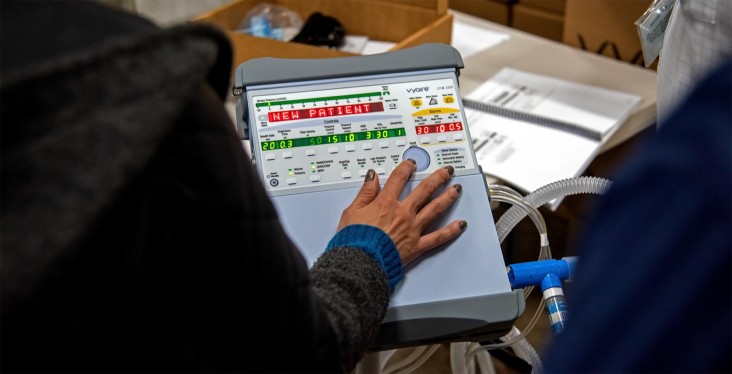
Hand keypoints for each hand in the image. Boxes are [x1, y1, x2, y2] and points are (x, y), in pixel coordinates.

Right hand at [337, 160, 466, 264]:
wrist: (360, 262)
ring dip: (447, 197)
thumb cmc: (354, 240)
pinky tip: (460, 225)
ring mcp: (412, 229)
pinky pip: (438, 237)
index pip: (399, 178)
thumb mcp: (352, 211)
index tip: (412, 164)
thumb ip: (365, 193)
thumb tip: (372, 178)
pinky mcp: (417, 246)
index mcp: (386, 203)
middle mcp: (403, 213)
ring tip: (456, 189)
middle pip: (425, 190)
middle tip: (447, 171)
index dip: (406, 168)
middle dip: (437, 178)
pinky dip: (451, 231)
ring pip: (435, 209)